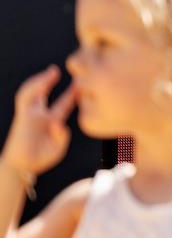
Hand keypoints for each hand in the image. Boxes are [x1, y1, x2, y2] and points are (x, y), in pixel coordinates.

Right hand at [4, 67, 77, 181]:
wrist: (21, 167)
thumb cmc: (40, 160)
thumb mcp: (58, 148)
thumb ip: (62, 136)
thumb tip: (57, 124)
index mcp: (52, 121)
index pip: (65, 104)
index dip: (74, 93)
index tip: (84, 83)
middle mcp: (41, 115)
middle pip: (48, 93)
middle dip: (56, 82)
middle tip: (69, 70)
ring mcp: (30, 114)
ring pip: (34, 92)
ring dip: (42, 80)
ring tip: (53, 71)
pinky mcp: (22, 115)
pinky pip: (25, 98)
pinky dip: (33, 87)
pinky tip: (42, 80)